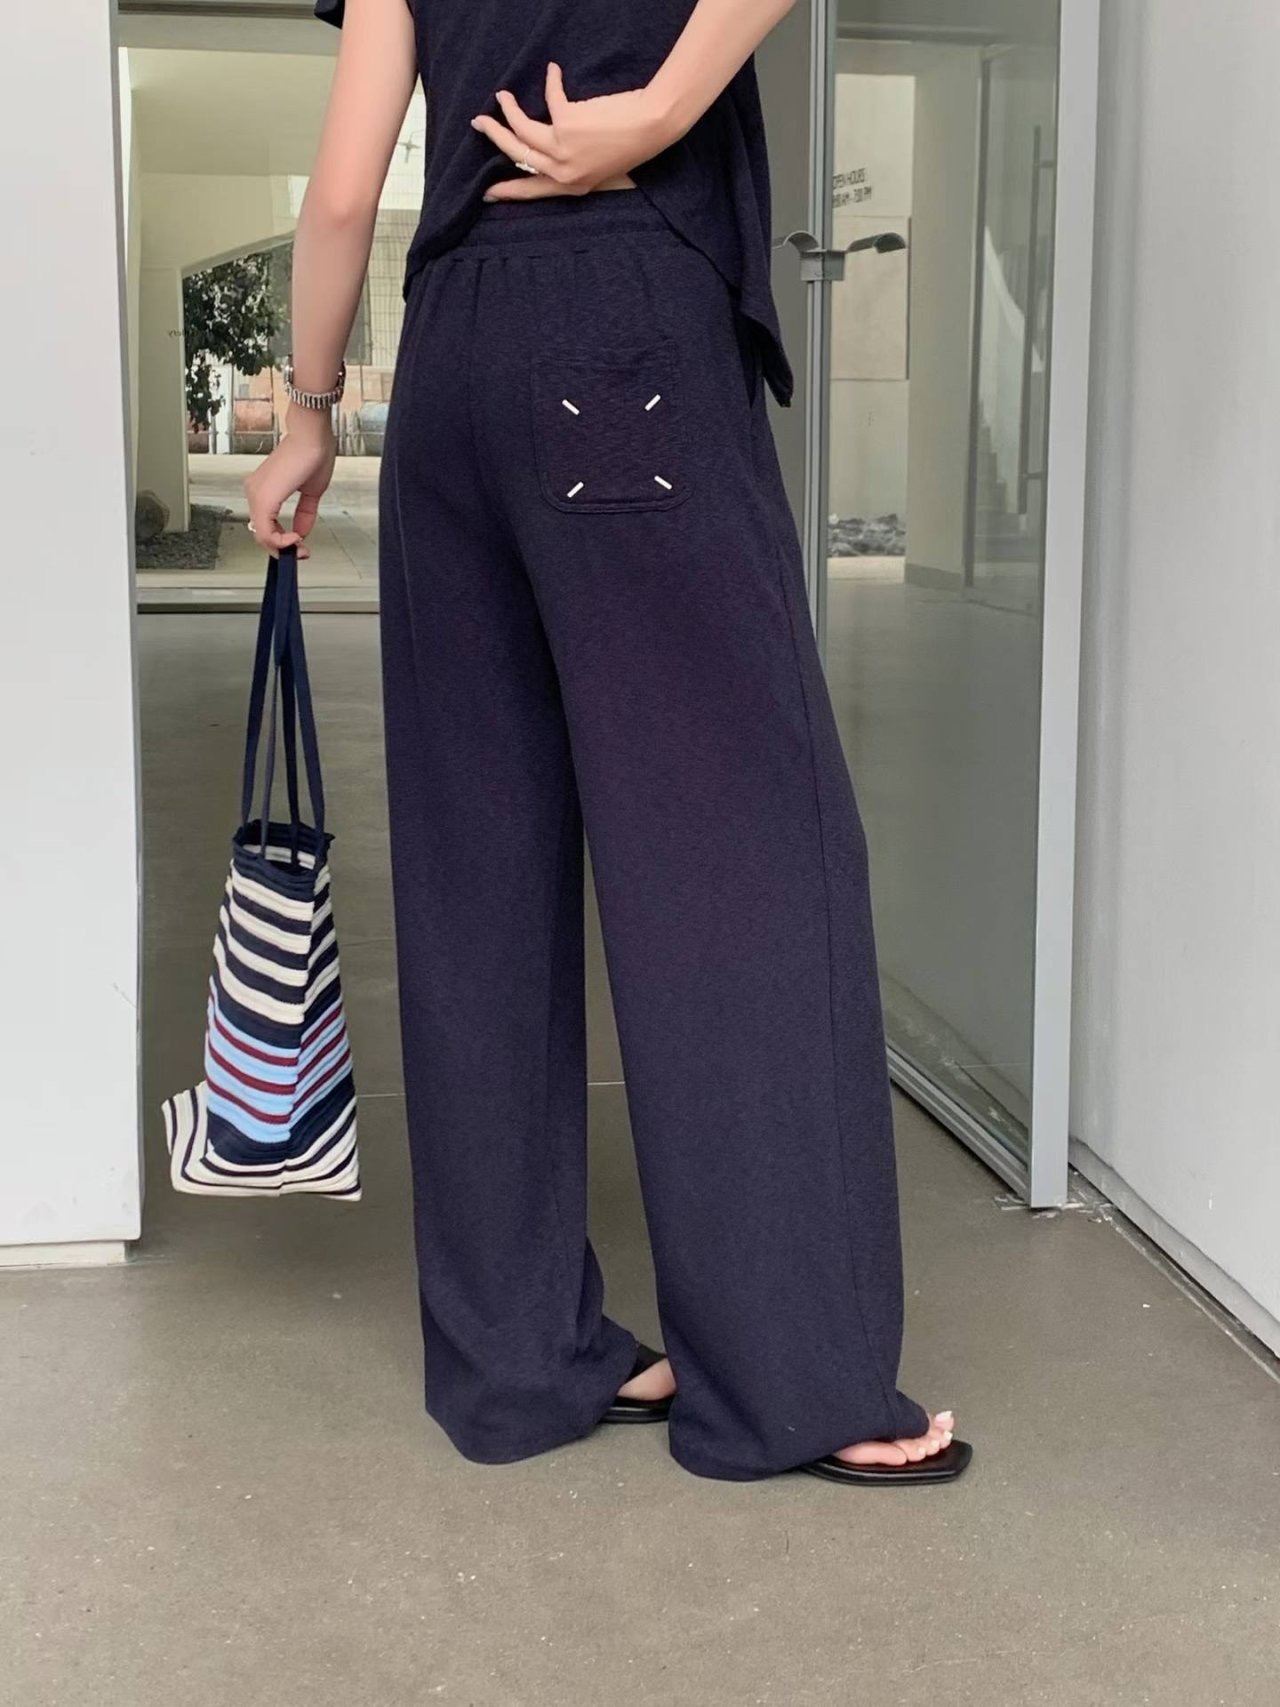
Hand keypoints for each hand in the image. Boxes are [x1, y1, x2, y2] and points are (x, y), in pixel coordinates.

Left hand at [243, 413, 336, 557]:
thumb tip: (302, 531)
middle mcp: (255, 492)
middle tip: (302, 552)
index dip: (283, 541)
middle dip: (283, 548)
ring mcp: (256, 495)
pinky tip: (295, 538)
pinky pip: (265, 531)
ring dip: (283, 547)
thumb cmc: (312, 453)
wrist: (312, 436)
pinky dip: (281, 541)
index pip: (266, 525)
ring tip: (300, 546)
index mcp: (264, 489)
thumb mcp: (311, 492)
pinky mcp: (263, 499)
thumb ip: (305, 514)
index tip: (301, 545)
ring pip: (262, 535)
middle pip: (262, 533)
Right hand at [471, 62, 674, 201]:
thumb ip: (574, 168)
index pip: (531, 190)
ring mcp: (563, 148)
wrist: (651, 127)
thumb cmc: (630, 146)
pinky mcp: (566, 122)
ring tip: (502, 95)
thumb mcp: (600, 169)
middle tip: (480, 122)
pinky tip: (553, 71)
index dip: (508, 190)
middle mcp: (563, 172)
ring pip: (521, 128)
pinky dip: (551, 81)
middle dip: (495, 137)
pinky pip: (550, 97)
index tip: (487, 192)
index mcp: (571, 187)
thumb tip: (548, 154)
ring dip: (508, 109)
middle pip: (517, 154)